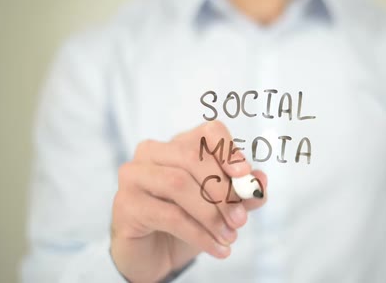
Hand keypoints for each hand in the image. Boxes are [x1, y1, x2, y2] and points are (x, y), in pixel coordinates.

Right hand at [110, 121, 267, 281]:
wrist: (154, 253)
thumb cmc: (188, 220)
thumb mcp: (221, 206)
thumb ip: (241, 192)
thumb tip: (260, 181)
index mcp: (179, 143)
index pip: (208, 132)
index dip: (228, 150)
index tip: (245, 175)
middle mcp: (152, 152)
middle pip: (192, 157)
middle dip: (222, 190)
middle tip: (241, 219)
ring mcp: (134, 175)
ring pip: (178, 184)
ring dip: (211, 214)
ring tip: (230, 237)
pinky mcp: (125, 204)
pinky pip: (168, 215)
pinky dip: (199, 234)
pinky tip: (217, 249)